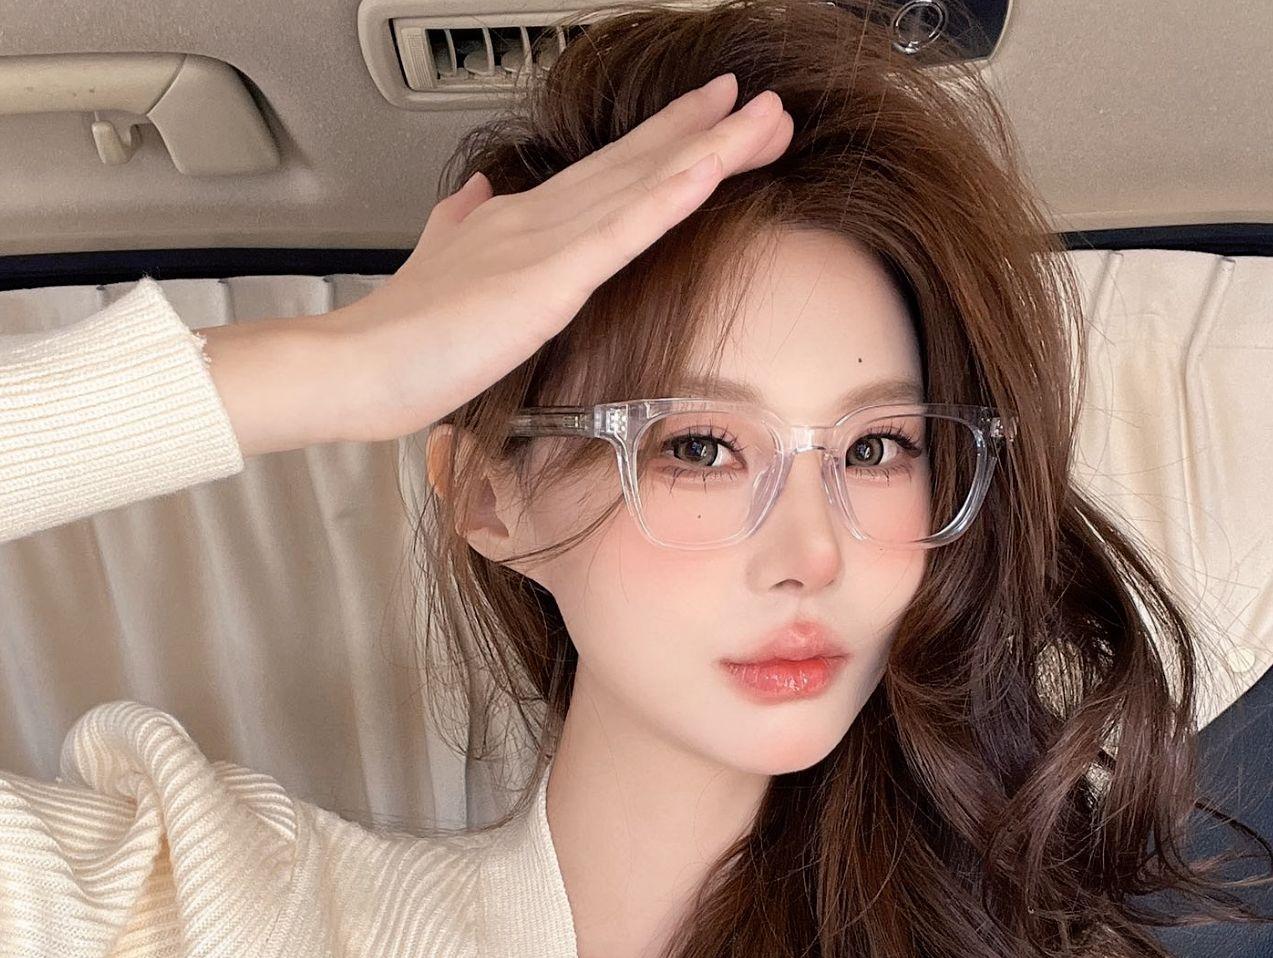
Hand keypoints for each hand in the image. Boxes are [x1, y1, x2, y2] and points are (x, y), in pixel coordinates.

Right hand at [328, 73, 793, 444]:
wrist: (358, 366)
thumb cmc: (398, 339)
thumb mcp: (439, 268)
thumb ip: (461, 228)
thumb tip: (478, 194)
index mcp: (518, 224)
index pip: (607, 176)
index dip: (662, 143)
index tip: (707, 117)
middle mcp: (539, 219)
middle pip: (638, 166)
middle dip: (704, 132)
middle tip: (760, 102)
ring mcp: (547, 243)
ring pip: (645, 184)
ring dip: (710, 147)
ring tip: (763, 117)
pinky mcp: (550, 278)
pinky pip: (625, 228)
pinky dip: (672, 193)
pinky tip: (710, 165)